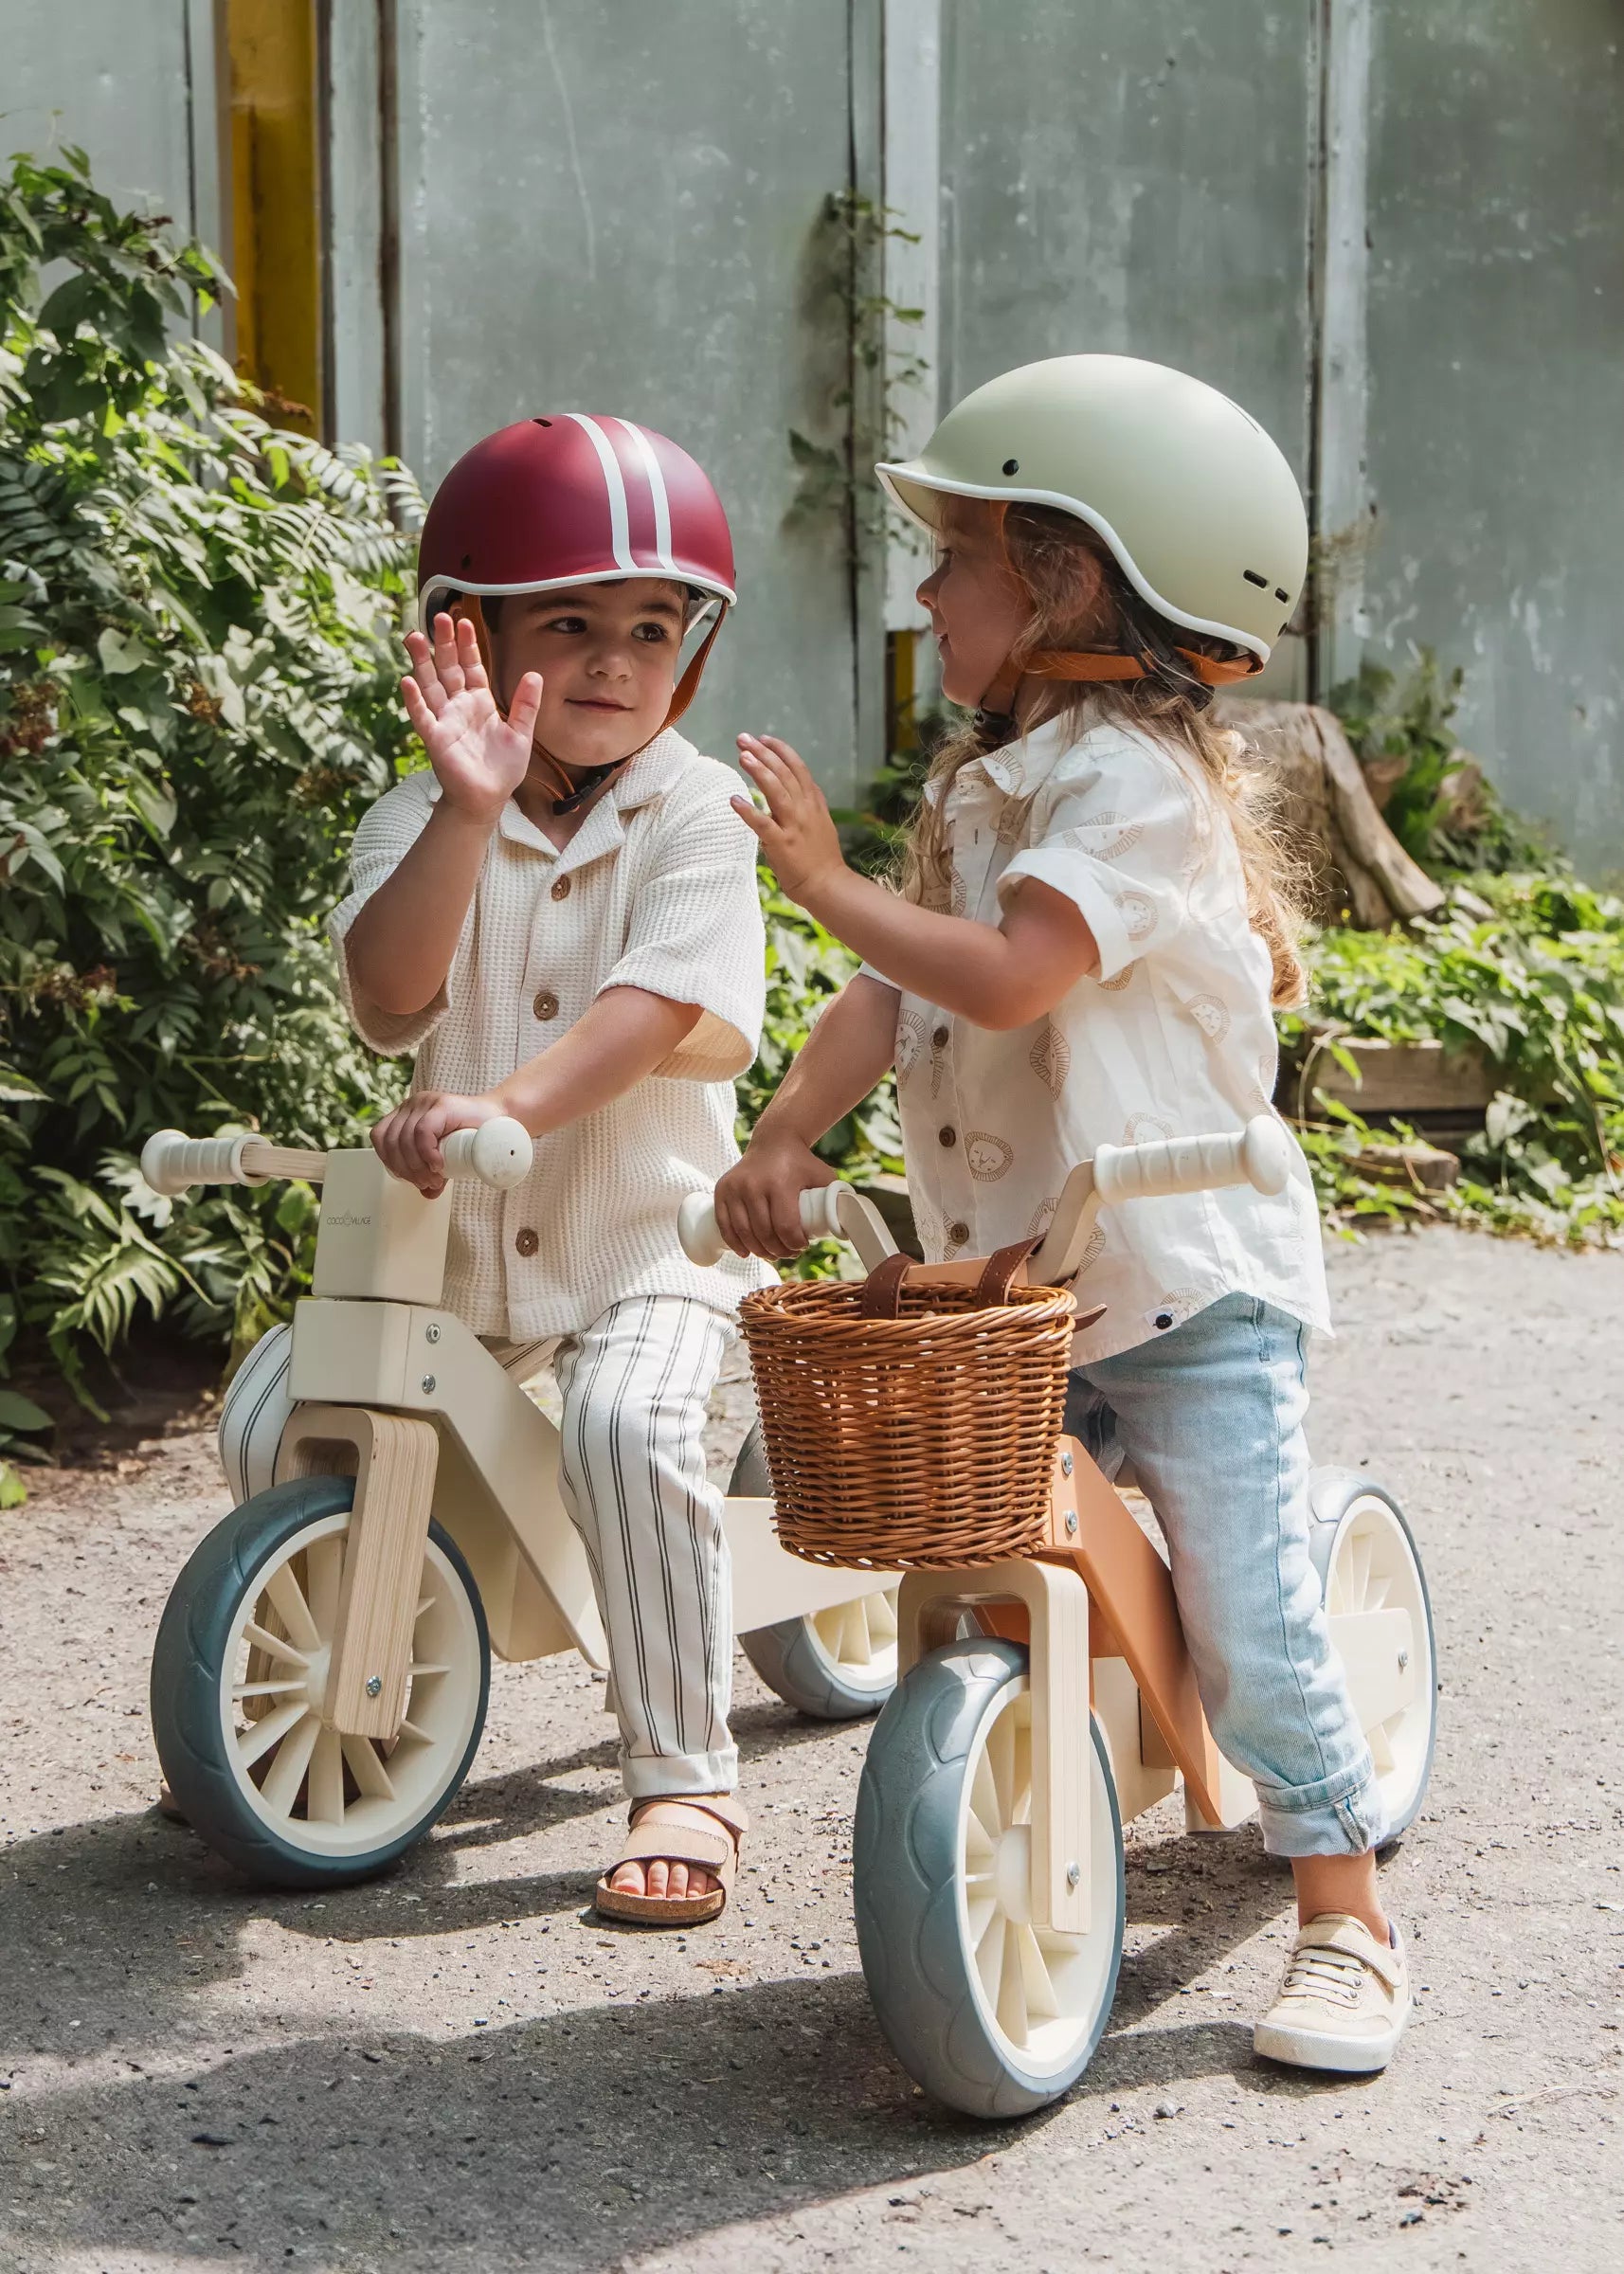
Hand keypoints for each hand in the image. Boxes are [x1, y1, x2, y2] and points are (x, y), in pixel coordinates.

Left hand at [370, 1089, 504, 1198]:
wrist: (503, 1120)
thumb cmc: (474, 1138)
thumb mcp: (447, 1158)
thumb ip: (433, 1172)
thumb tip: (426, 1194)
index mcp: (405, 1115)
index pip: (381, 1138)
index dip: (390, 1162)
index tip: (409, 1179)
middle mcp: (412, 1105)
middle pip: (391, 1142)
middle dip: (406, 1170)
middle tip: (427, 1183)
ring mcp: (426, 1103)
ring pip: (404, 1139)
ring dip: (416, 1167)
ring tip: (434, 1179)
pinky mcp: (442, 1105)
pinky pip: (422, 1132)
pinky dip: (426, 1153)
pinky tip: (438, 1164)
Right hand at [401, 613, 541, 824]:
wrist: (488, 799)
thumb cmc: (502, 769)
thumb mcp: (522, 734)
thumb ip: (526, 705)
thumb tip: (535, 674)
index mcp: (479, 702)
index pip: (471, 667)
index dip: (468, 645)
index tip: (465, 621)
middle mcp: (458, 707)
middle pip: (448, 668)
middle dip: (443, 643)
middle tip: (439, 616)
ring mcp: (444, 721)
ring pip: (430, 685)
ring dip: (421, 662)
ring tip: (413, 636)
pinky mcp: (436, 739)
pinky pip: (422, 716)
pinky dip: (414, 700)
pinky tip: (407, 681)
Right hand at [713, 1133, 835, 1259]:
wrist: (774, 1141)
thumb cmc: (801, 1163)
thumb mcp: (823, 1176)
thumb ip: (835, 1198)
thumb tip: (851, 1225)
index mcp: (780, 1183)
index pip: (785, 1227)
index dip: (794, 1245)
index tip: (802, 1246)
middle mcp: (754, 1185)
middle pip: (764, 1234)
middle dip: (778, 1251)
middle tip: (788, 1254)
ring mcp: (735, 1188)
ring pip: (744, 1233)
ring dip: (758, 1251)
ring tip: (771, 1254)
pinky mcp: (722, 1189)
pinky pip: (724, 1224)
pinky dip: (734, 1242)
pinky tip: (746, 1252)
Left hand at [732, 735, 845, 902]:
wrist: (828, 885)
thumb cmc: (821, 857)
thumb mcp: (821, 822)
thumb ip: (811, 802)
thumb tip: (802, 784)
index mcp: (814, 803)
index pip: (798, 768)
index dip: (781, 751)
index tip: (764, 738)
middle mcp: (805, 810)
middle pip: (784, 773)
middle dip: (764, 753)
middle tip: (743, 739)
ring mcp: (794, 826)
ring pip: (777, 791)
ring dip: (759, 772)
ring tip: (743, 756)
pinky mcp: (782, 844)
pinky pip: (762, 824)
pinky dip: (748, 811)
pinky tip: (734, 800)